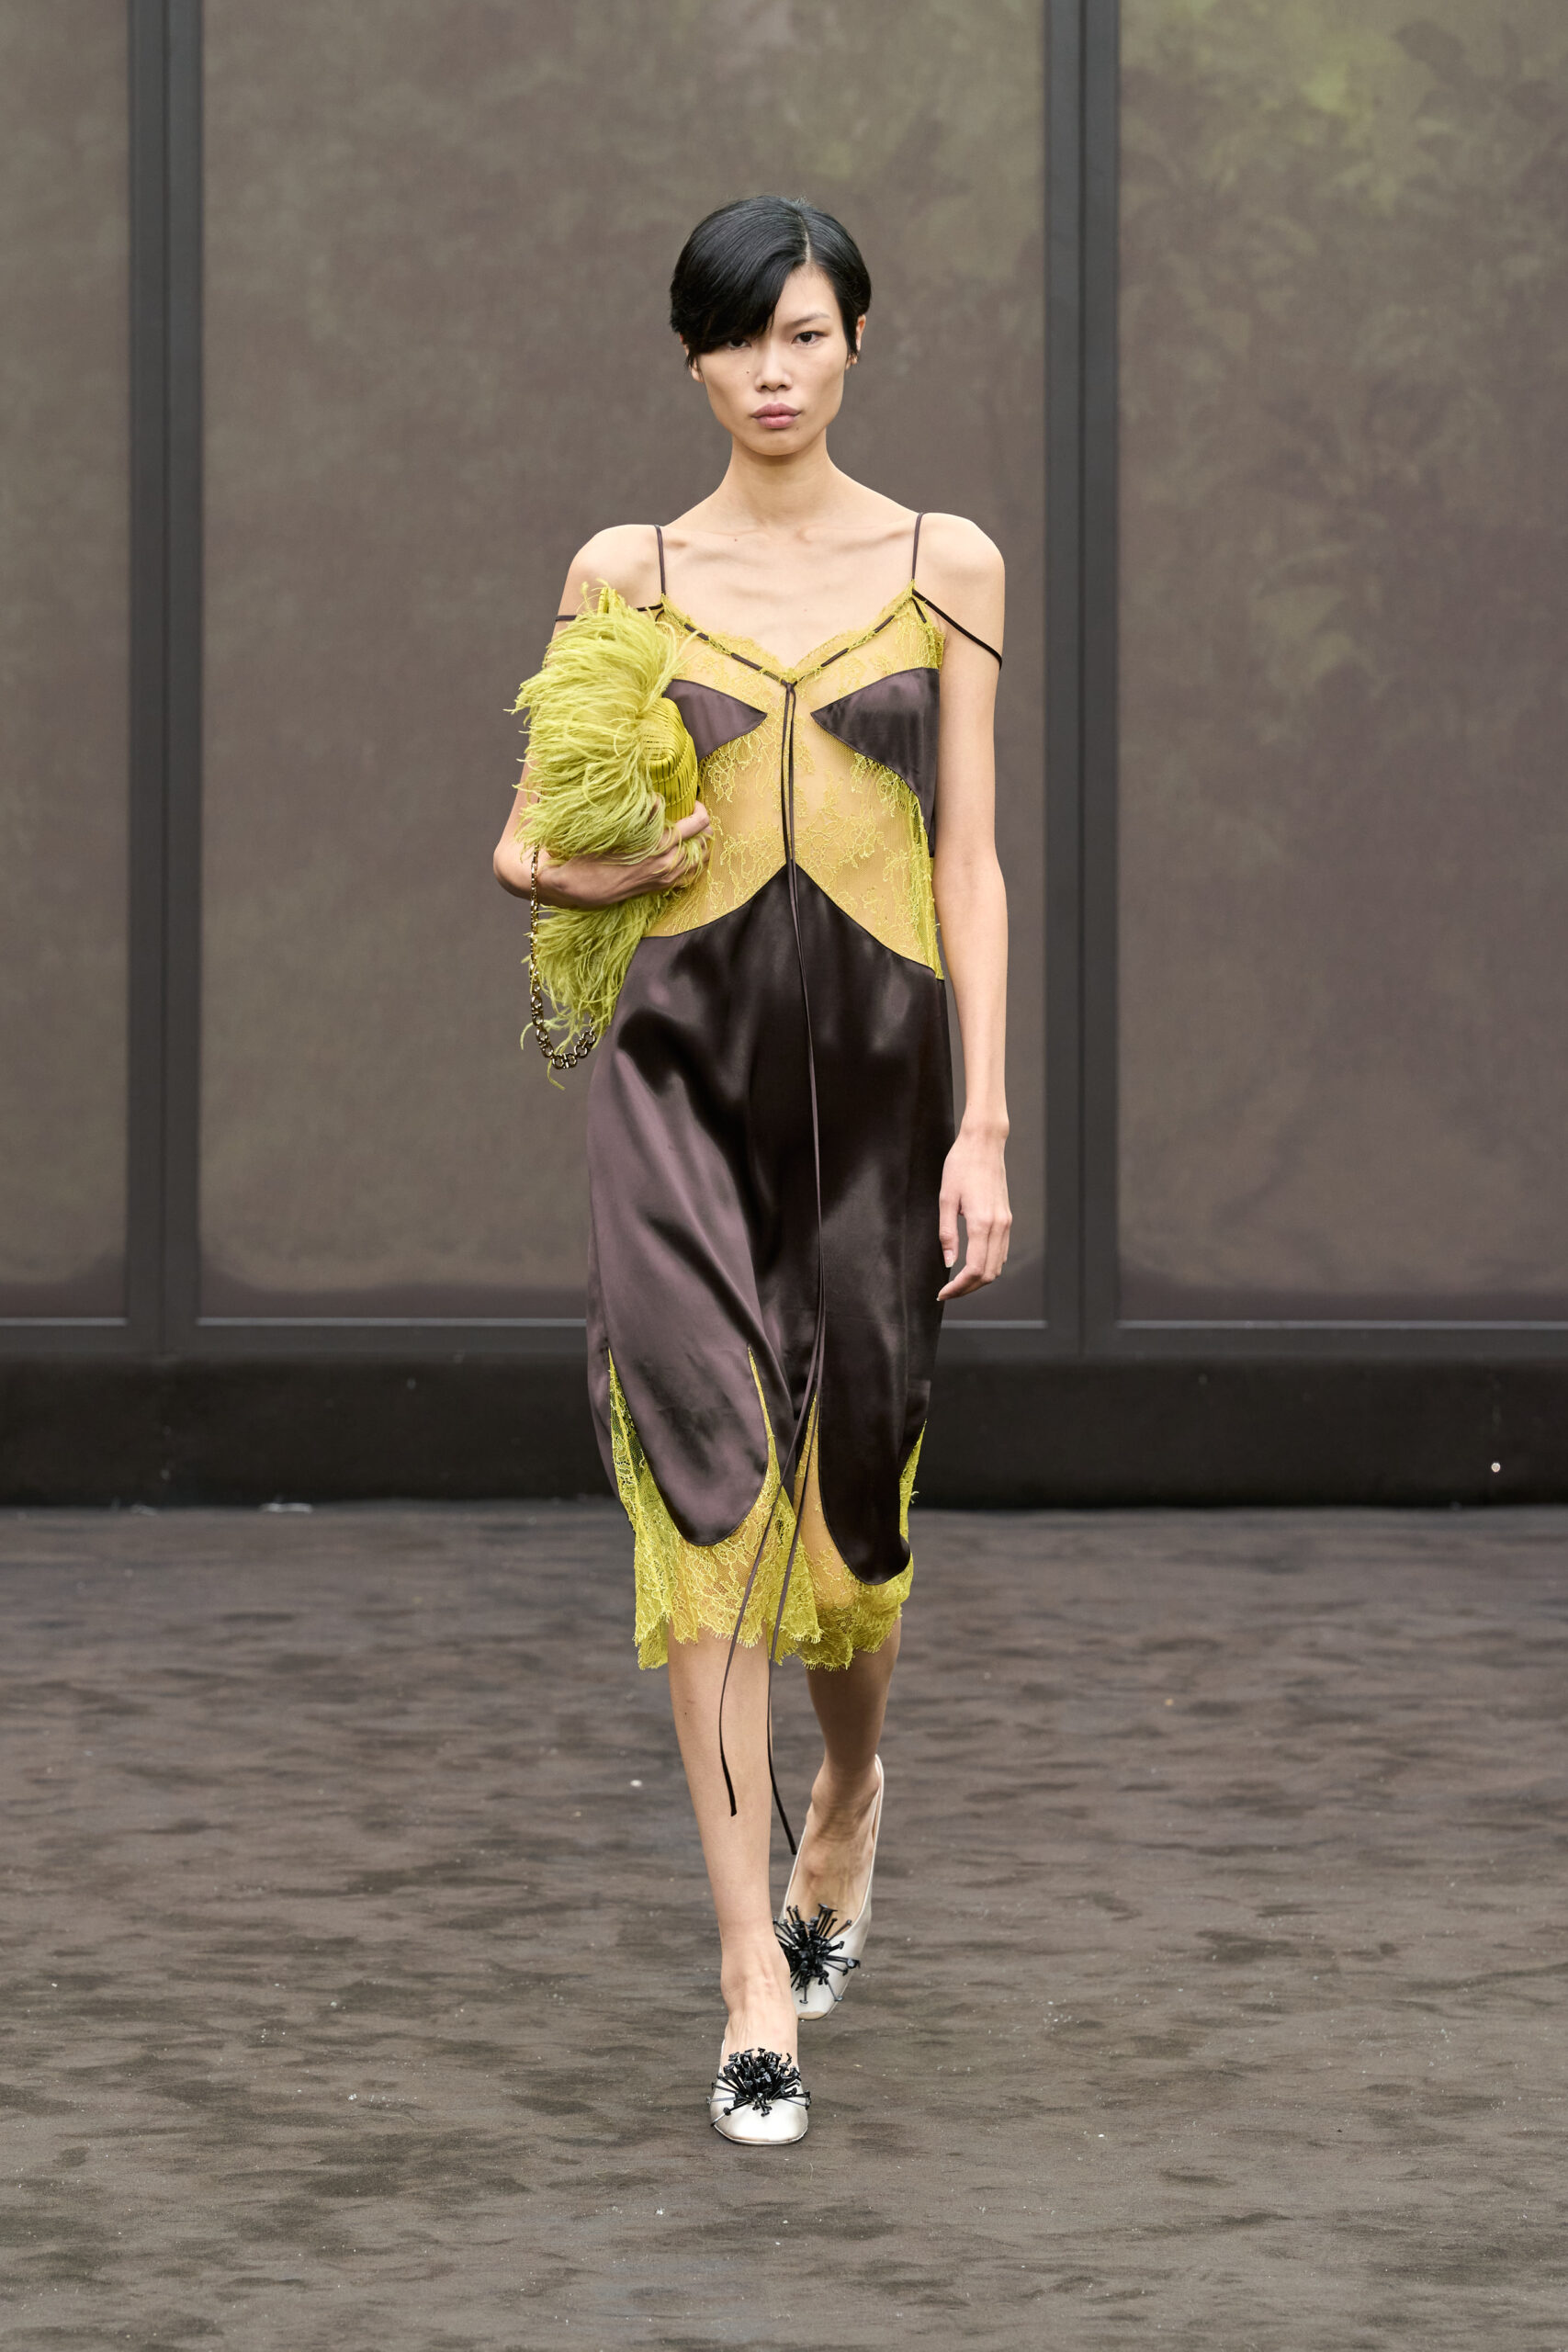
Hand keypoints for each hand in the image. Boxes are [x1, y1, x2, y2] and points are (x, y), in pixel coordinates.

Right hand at [534, 805, 710, 907]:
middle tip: (692, 814)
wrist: (574, 886)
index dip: (699, 808)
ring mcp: (664, 879)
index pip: (698, 824)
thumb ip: (640, 813)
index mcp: (660, 846)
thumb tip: (656, 798)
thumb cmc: (588, 852)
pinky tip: (683, 853)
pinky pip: (688, 876)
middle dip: (703, 826)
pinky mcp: (657, 888)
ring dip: (700, 845)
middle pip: (706, 842)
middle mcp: (668, 865)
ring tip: (690, 832)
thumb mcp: (612, 826)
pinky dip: (692, 863)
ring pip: (700, 861)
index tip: (691, 801)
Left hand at [937, 1124, 1010, 1299]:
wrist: (984, 1144)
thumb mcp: (945, 1199)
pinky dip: (988, 1265)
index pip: (975, 1270)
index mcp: (982, 1223)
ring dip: (979, 1279)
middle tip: (947, 1292)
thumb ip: (947, 1234)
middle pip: (989, 1273)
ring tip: (957, 1282)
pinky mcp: (1006, 1218)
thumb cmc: (961, 1166)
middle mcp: (999, 1226)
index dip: (959, 1287)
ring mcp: (1006, 1222)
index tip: (942, 1293)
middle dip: (968, 1288)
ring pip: (998, 1265)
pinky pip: (1001, 1251)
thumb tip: (949, 1262)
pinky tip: (972, 1264)